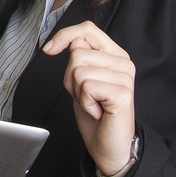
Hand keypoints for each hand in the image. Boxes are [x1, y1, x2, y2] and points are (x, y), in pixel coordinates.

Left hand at [44, 20, 135, 176]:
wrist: (109, 147)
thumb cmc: (96, 114)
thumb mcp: (81, 79)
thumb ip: (79, 58)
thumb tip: (67, 42)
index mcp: (114, 54)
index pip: (87, 30)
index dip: (65, 36)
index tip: (50, 50)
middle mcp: (123, 62)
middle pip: (77, 52)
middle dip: (71, 77)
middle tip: (87, 96)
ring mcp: (125, 76)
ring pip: (79, 70)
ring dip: (78, 92)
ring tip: (94, 104)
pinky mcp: (122, 92)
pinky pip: (86, 86)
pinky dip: (85, 102)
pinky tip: (98, 111)